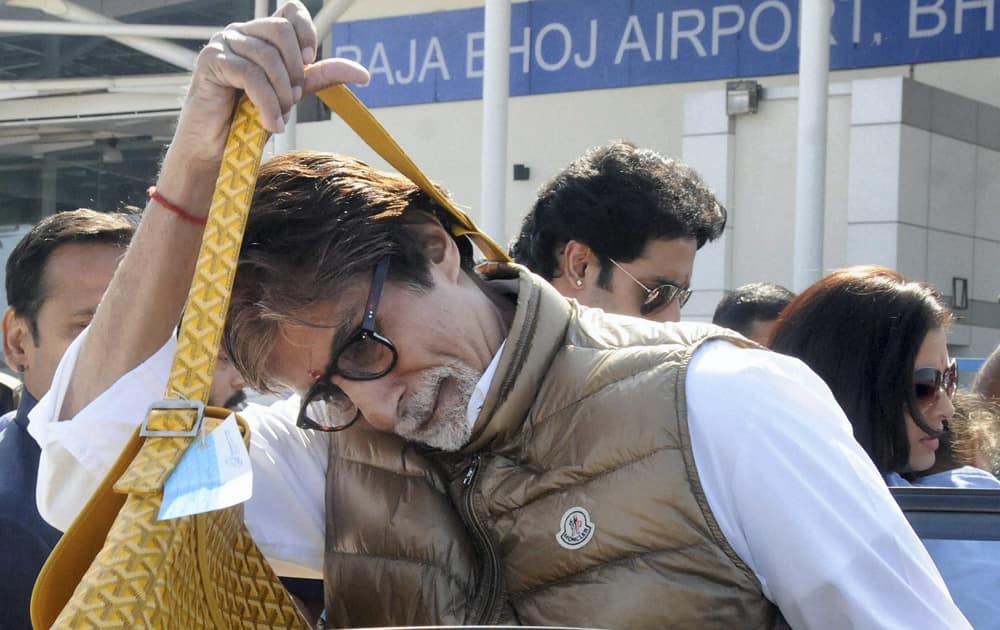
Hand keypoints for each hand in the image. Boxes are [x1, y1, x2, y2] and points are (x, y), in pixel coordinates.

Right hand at [160, 0, 368, 206]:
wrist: (217, 147)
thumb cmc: (249, 119)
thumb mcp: (291, 94)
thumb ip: (320, 76)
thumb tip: (363, 73)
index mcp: (262, 35)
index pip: (291, 11)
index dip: (306, 33)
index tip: (309, 62)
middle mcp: (242, 33)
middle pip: (282, 31)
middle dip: (295, 70)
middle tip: (294, 99)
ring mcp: (225, 43)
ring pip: (268, 57)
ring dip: (282, 93)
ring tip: (280, 116)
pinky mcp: (211, 60)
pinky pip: (251, 75)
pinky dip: (268, 103)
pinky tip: (271, 124)